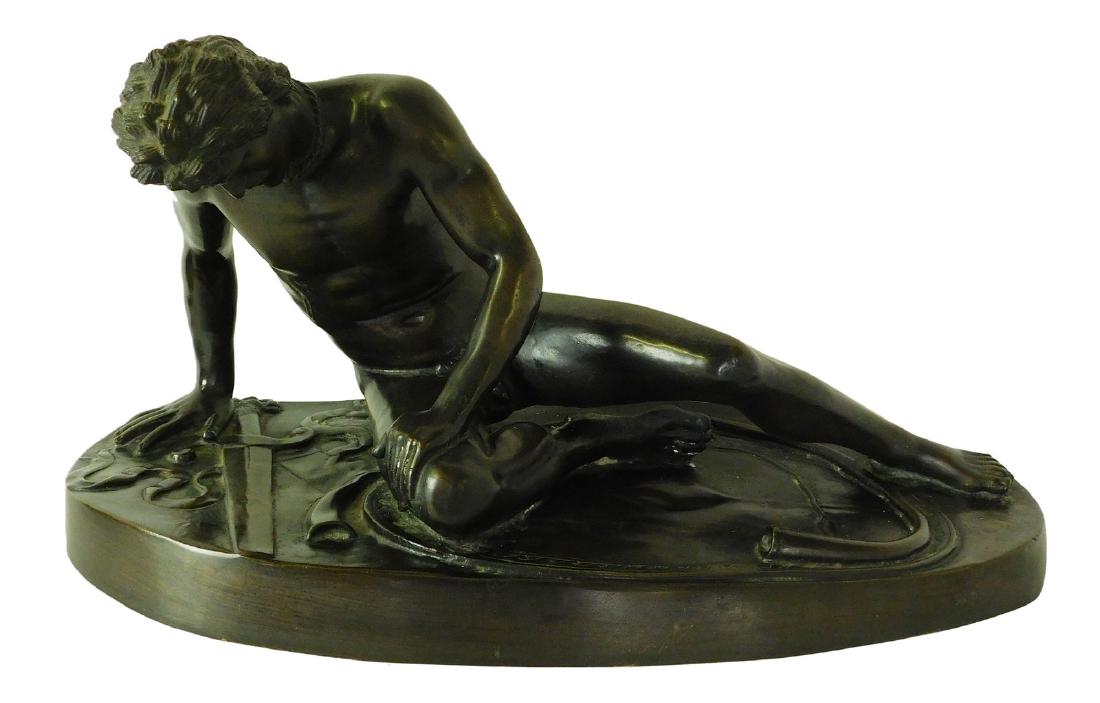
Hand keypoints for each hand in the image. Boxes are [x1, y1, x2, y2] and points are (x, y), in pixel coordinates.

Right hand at [114, 389, 232, 455]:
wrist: (214, 384)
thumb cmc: (220, 405)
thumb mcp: (223, 418)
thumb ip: (215, 428)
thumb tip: (209, 437)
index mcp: (184, 417)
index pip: (163, 429)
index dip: (152, 439)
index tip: (140, 449)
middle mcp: (173, 412)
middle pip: (148, 422)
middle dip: (132, 433)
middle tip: (118, 443)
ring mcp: (169, 408)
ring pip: (145, 417)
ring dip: (130, 426)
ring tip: (117, 436)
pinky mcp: (169, 407)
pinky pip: (149, 413)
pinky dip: (137, 418)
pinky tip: (129, 423)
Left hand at [374, 408, 459, 507]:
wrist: (449, 412)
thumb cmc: (428, 419)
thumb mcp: (404, 422)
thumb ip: (388, 438)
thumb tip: (375, 455)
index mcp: (393, 432)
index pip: (387, 462)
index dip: (389, 480)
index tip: (394, 492)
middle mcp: (398, 437)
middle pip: (392, 468)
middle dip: (394, 488)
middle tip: (399, 503)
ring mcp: (409, 442)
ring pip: (400, 471)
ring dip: (400, 490)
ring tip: (404, 503)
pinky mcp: (422, 447)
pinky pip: (411, 469)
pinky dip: (409, 483)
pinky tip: (411, 494)